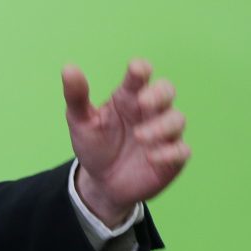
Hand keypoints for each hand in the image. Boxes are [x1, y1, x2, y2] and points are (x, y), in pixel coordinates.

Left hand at [63, 59, 189, 226]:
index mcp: (128, 97)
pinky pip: (181, 151)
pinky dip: (170, 152)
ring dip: (162, 126)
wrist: (102, 183)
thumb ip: (76, 97)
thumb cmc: (95, 145)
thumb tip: (68, 68)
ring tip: (140, 136)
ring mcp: (163, 134)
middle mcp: (150, 111)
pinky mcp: (171, 158)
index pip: (139, 76)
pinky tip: (152, 157)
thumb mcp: (80, 122)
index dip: (141, 69)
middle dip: (159, 94)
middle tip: (143, 102)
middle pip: (166, 91)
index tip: (136, 69)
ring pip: (177, 120)